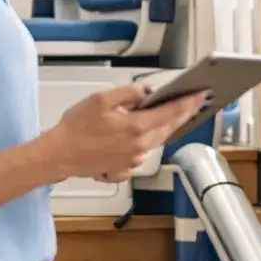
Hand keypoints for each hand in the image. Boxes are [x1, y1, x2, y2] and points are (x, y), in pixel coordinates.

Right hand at [47, 84, 209, 181]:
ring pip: (157, 141)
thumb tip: (145, 92)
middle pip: (169, 128)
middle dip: (182, 114)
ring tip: (170, 114)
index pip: (171, 113)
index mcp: (136, 128)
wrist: (59, 155)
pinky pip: (143, 153)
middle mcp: (139, 147)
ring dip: (165, 128)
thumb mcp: (100, 100)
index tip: (202, 95)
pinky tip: (140, 133)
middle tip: (192, 103)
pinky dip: (147, 141)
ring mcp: (133, 160)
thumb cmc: (75, 129)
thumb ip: (127, 93)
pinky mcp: (125, 168)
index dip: (189, 103)